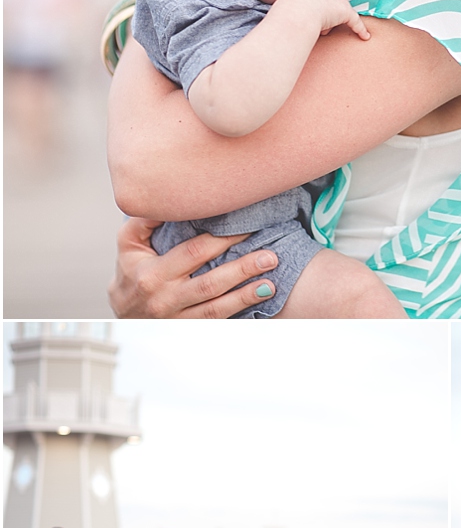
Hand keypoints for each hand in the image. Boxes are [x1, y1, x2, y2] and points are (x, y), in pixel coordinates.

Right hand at [109, 218, 281, 318]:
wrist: (122, 314)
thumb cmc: (129, 271)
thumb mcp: (127, 243)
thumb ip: (145, 220)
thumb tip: (168, 197)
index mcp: (152, 273)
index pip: (194, 253)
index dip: (222, 240)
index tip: (246, 229)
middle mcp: (165, 298)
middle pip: (210, 282)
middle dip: (242, 268)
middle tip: (270, 256)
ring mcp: (177, 318)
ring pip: (217, 307)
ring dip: (246, 295)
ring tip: (270, 282)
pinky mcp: (187, 330)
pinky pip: (216, 322)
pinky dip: (239, 312)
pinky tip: (258, 302)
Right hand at [278, 0, 369, 40]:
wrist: (296, 12)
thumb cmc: (289, 11)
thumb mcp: (290, 1)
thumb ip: (299, 3)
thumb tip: (305, 12)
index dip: (311, 10)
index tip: (302, 14)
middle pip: (329, 6)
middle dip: (320, 17)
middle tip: (308, 20)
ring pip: (337, 16)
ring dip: (327, 25)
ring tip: (316, 27)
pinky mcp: (345, 11)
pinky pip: (355, 22)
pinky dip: (360, 29)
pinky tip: (365, 37)